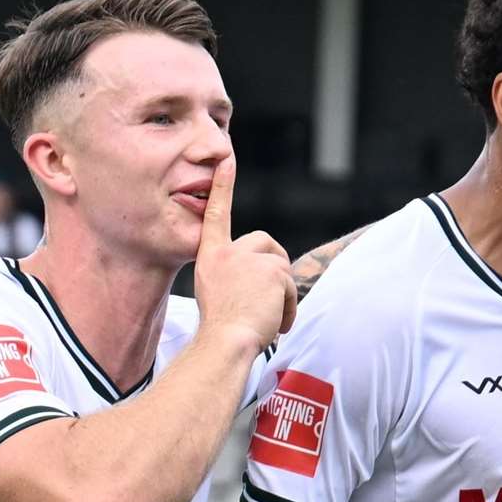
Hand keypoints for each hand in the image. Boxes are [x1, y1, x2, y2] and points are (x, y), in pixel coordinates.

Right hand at [192, 157, 297, 352]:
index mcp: (210, 256)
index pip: (217, 214)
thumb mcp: (217, 293)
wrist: (225, 342)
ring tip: (267, 319)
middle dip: (274, 265)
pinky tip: (276, 323)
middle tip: (274, 294)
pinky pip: (290, 285)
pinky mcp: (271, 269)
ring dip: (282, 295)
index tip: (225, 159)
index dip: (223, 187)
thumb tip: (262, 275)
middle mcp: (227, 252)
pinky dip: (289, 306)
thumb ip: (233, 275)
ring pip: (281, 268)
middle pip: (264, 242)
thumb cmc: (221, 329)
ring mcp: (249, 258)